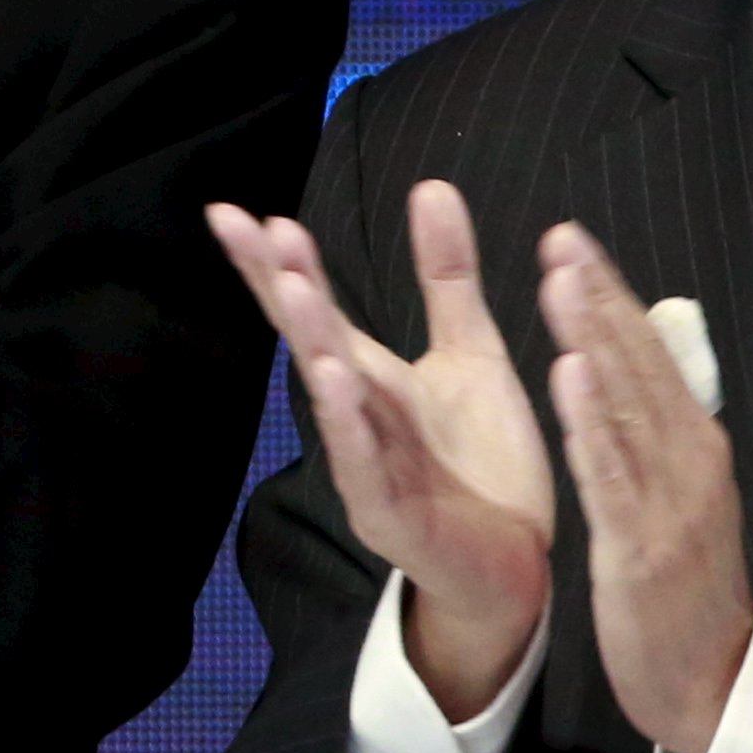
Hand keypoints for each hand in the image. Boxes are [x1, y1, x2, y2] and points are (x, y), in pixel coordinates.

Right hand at [209, 182, 553, 719]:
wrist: (517, 568)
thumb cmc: (483, 464)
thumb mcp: (471, 352)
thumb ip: (447, 275)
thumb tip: (431, 184)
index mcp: (371, 375)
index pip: (314, 308)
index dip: (276, 261)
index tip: (236, 210)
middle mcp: (355, 414)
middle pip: (309, 339)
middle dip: (280, 283)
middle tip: (246, 226)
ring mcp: (365, 465)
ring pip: (332, 396)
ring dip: (312, 341)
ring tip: (295, 284)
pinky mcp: (389, 516)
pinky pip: (364, 463)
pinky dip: (347, 422)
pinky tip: (332, 378)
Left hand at [538, 220, 752, 752]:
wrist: (715, 684)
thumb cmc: (687, 584)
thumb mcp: (681, 494)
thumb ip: (660, 428)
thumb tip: (639, 359)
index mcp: (693, 444)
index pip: (650, 353)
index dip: (611, 294)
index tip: (571, 240)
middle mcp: (688, 461)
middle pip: (640, 365)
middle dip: (599, 297)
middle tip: (560, 237)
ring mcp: (669, 503)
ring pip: (626, 407)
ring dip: (593, 339)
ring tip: (560, 282)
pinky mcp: (641, 547)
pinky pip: (611, 476)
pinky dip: (591, 423)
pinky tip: (568, 375)